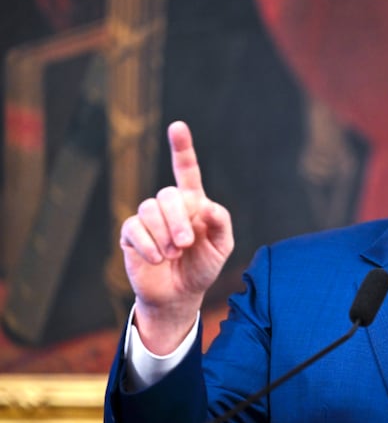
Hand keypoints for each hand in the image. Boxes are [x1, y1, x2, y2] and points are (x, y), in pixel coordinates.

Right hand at [120, 121, 233, 353]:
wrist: (179, 295)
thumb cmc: (202, 267)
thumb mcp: (221, 247)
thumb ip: (221, 224)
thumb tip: (208, 207)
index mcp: (194, 202)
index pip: (186, 170)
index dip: (181, 148)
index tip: (177, 127)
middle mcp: (169, 206)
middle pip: (168, 194)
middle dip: (178, 219)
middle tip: (185, 243)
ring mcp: (148, 219)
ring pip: (149, 208)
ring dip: (164, 233)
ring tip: (173, 253)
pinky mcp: (131, 234)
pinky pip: (134, 229)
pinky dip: (148, 246)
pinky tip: (158, 259)